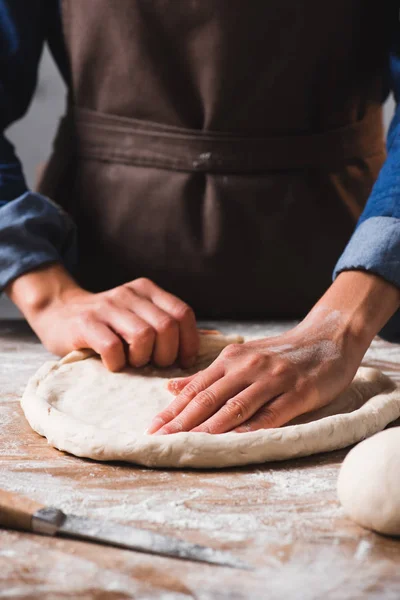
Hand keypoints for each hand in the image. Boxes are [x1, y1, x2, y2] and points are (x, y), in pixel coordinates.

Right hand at [7, 264, 198, 371]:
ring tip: (133, 362)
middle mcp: (130, 294)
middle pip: (166, 326)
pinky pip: (113, 347)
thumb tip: (210, 339)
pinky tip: (114, 365)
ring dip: (143, 358)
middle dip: (166, 354)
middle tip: (154, 364)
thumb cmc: (107, 323)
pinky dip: (118, 363)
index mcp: (148, 291)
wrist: (58, 312)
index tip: (182, 361)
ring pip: (143, 336)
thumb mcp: (139, 315)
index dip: (189, 341)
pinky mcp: (87, 324)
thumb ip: (169, 325)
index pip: (182, 313)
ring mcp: (107, 307)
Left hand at [147, 271, 399, 434]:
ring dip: (211, 427)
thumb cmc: (280, 353)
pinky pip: (272, 413)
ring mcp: (273, 378)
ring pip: (236, 406)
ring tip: (189, 443)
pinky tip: (238, 440)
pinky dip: (254, 427)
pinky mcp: (298, 392)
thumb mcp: (242, 357)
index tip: (151, 428)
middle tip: (160, 439)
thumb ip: (208, 375)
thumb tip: (169, 388)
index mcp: (231, 359)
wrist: (327, 338)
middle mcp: (248, 366)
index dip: (172, 409)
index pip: (195, 388)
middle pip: (209, 398)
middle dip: (182, 421)